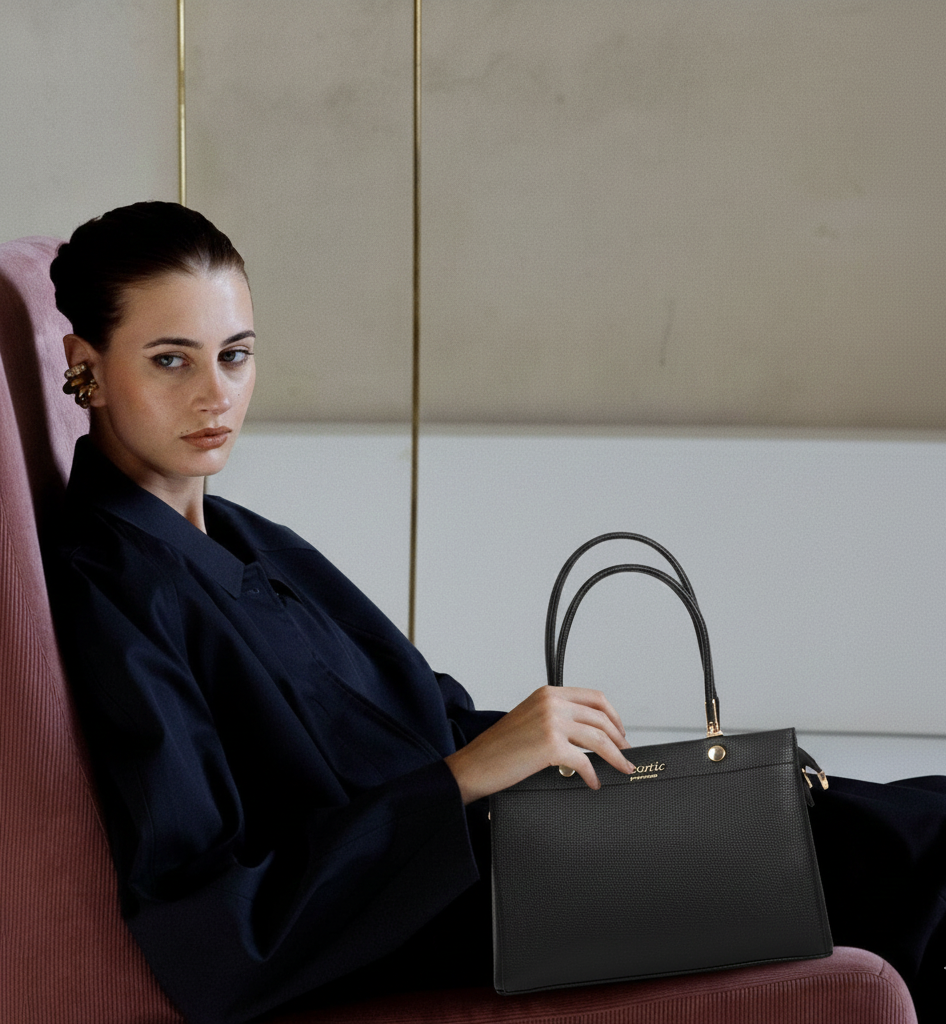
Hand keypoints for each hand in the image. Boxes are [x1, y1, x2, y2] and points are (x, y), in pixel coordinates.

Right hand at [444, 686, 635, 803]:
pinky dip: (593, 774)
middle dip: (620, 738)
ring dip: (616, 757)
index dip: (613, 716)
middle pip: (601, 718)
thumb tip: (586, 733)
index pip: (594, 697)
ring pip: (599, 739)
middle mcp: (551, 703)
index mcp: (547, 693)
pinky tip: (593, 782)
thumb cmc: (498, 748)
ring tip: (623, 768)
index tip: (621, 731)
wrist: (473, 765)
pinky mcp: (550, 746)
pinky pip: (584, 761)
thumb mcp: (529, 719)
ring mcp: (551, 722)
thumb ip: (555, 717)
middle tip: (627, 753)